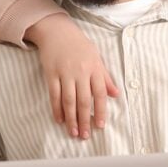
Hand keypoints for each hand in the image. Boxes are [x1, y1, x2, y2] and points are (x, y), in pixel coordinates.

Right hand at [25, 13, 117, 138]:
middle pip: (83, 100)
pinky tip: (59, 119)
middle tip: (85, 135)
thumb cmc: (79, 45)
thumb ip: (105, 77)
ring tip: (73, 132)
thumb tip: (116, 94)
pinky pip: (54, 94)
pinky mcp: (51, 73)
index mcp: (94, 68)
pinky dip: (56, 108)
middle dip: (84, 119)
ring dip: (71, 118)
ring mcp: (65, 72)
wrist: (56, 31)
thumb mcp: (96, 57)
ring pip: (69, 100)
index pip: (99, 93)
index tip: (99, 126)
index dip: (100, 111)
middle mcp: (80, 71)